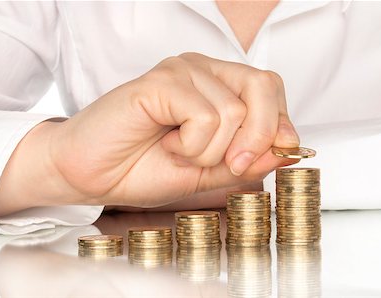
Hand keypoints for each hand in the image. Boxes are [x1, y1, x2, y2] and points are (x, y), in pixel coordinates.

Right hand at [0, 53, 298, 214]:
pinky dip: (190, 145)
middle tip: (230, 163)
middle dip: (256, 138)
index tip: (264, 158)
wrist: (92, 174)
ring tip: (177, 151)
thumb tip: (289, 147)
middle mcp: (202, 70)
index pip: (270, 89)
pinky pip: (204, 115)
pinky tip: (166, 143)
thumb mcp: (209, 172)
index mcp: (216, 86)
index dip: (277, 126)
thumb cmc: (142, 169)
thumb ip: (248, 159)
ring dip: (209, 151)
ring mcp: (180, 71)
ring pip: (234, 112)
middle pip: (263, 87)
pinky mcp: (161, 81)